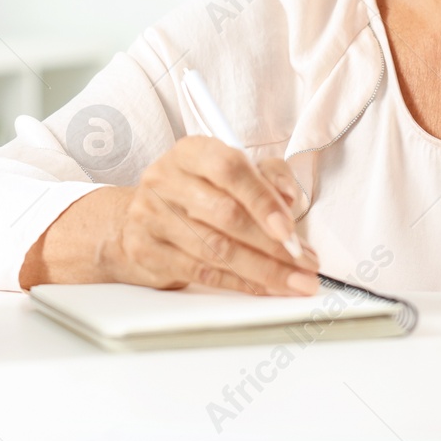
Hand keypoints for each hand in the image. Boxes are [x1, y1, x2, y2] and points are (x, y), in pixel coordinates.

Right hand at [50, 136, 315, 295]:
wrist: (138, 220)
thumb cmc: (197, 193)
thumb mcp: (233, 172)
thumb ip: (268, 176)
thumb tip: (288, 198)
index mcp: (191, 152)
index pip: (229, 170)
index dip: (263, 200)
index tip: (289, 228)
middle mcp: (166, 180)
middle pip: (225, 215)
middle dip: (271, 244)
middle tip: (303, 261)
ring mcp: (151, 216)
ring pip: (215, 250)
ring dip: (263, 270)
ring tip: (294, 281)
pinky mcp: (146, 251)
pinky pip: (201, 272)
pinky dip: (240, 283)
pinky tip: (264, 288)